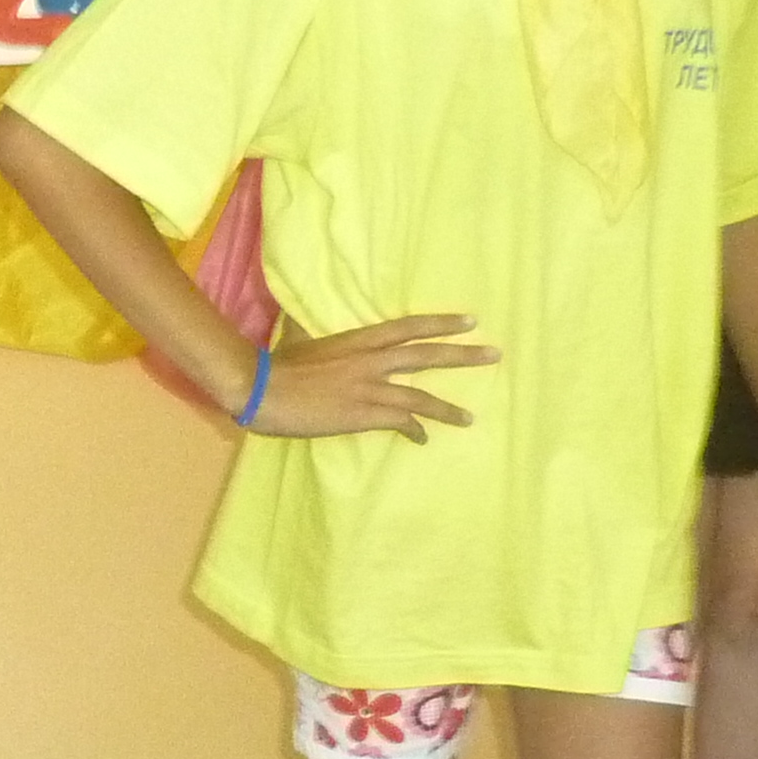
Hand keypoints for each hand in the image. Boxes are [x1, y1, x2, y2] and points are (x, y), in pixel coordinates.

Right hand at [240, 314, 500, 442]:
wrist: (264, 390)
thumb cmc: (278, 365)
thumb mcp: (299, 340)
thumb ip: (309, 331)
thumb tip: (301, 320)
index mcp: (359, 340)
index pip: (409, 327)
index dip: (441, 324)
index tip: (470, 322)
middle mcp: (372, 361)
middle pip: (427, 355)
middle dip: (463, 355)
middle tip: (493, 354)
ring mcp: (370, 389)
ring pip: (421, 397)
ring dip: (448, 409)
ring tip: (470, 419)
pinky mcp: (363, 415)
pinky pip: (400, 423)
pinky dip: (415, 430)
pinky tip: (422, 438)